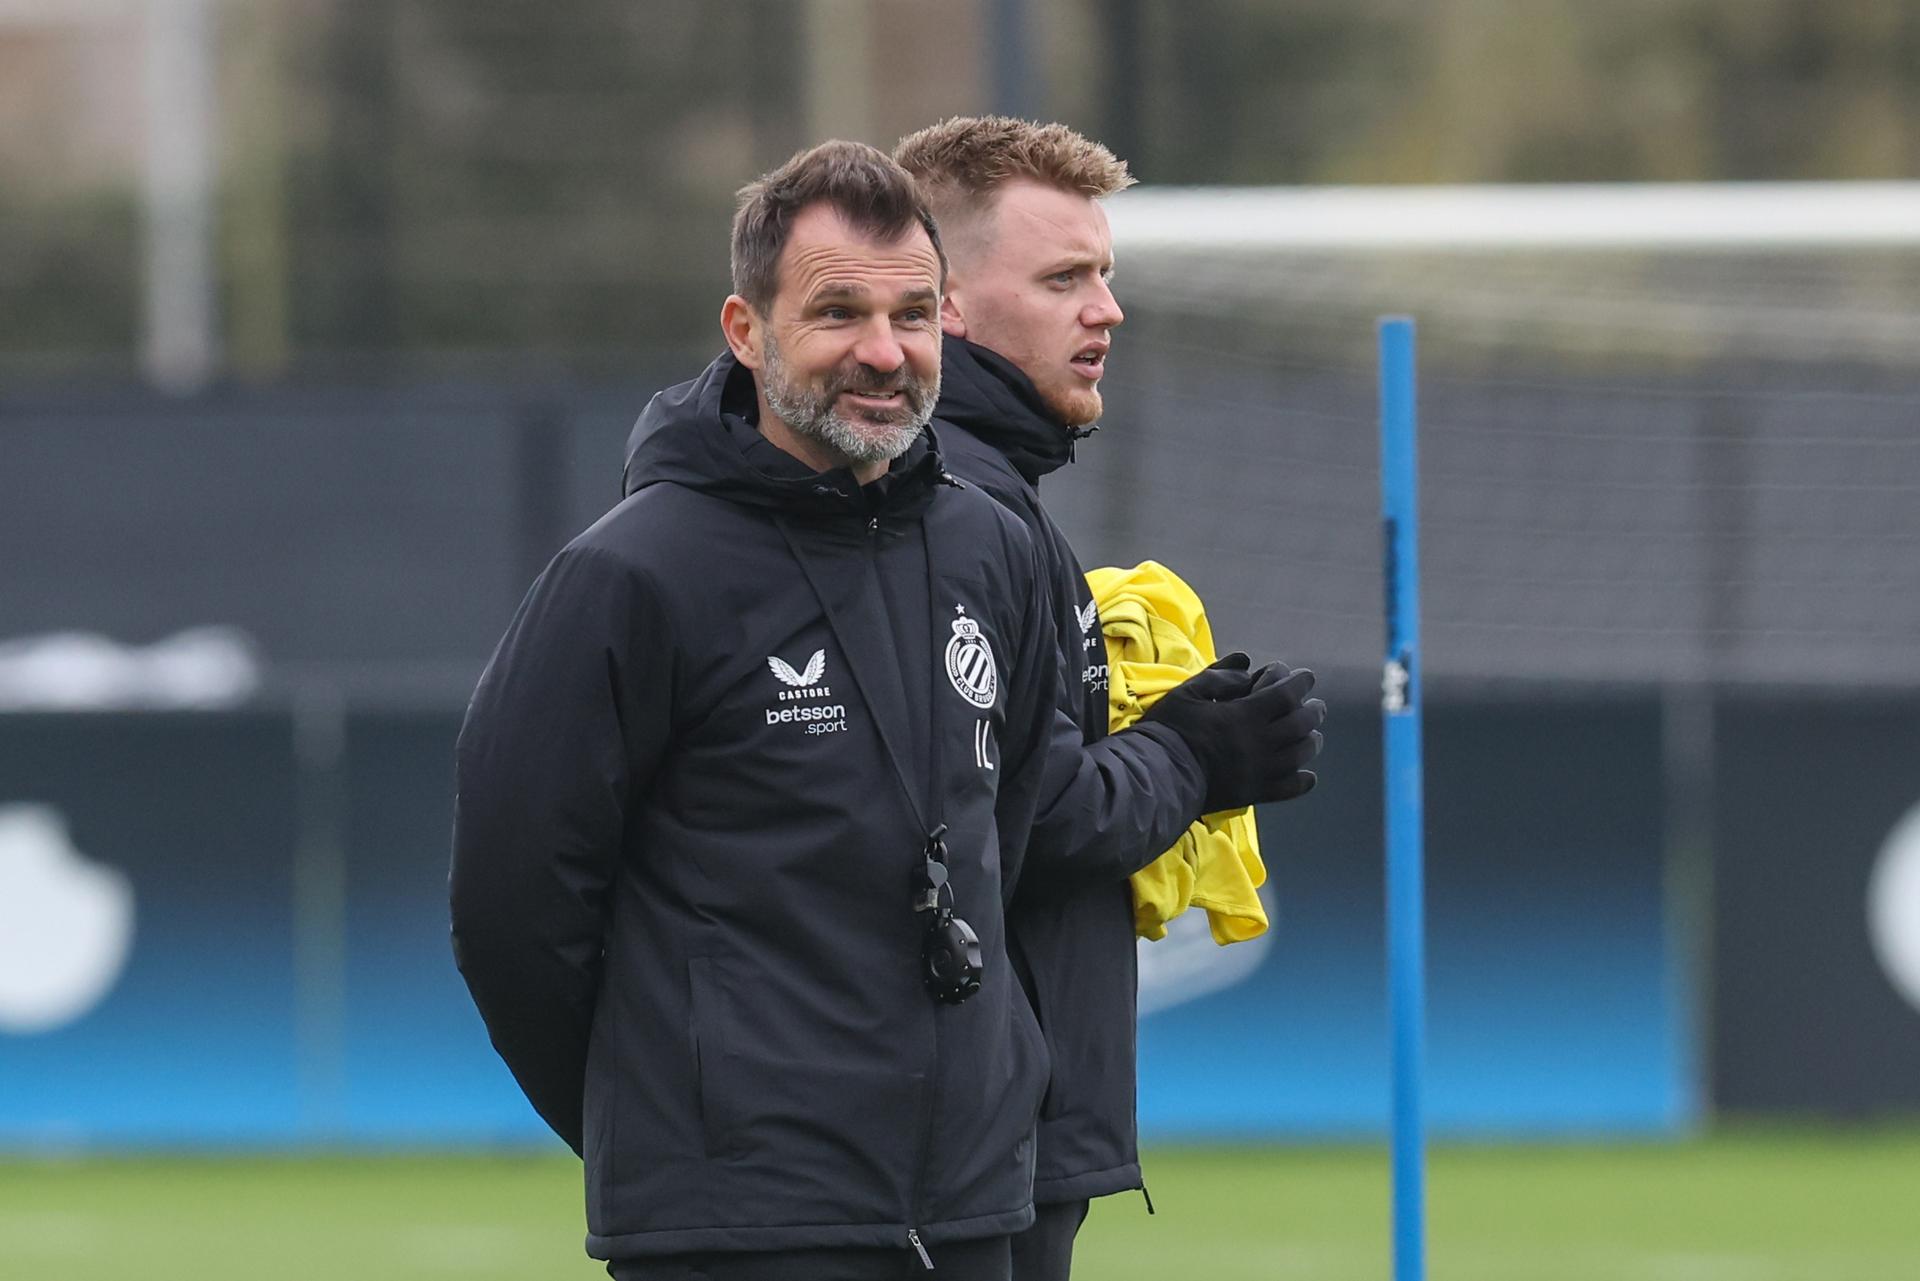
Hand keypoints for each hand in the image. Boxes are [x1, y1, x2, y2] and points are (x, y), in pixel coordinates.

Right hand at [1141, 652, 1325, 812]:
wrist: (1156, 779)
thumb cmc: (1167, 732)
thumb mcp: (1186, 693)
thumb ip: (1218, 676)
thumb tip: (1247, 666)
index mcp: (1243, 716)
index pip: (1285, 695)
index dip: (1300, 683)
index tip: (1306, 677)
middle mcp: (1258, 744)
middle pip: (1300, 724)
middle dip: (1313, 711)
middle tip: (1316, 705)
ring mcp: (1259, 771)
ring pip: (1300, 755)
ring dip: (1311, 742)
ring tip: (1314, 735)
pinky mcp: (1253, 793)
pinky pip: (1288, 789)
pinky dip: (1303, 781)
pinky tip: (1307, 774)